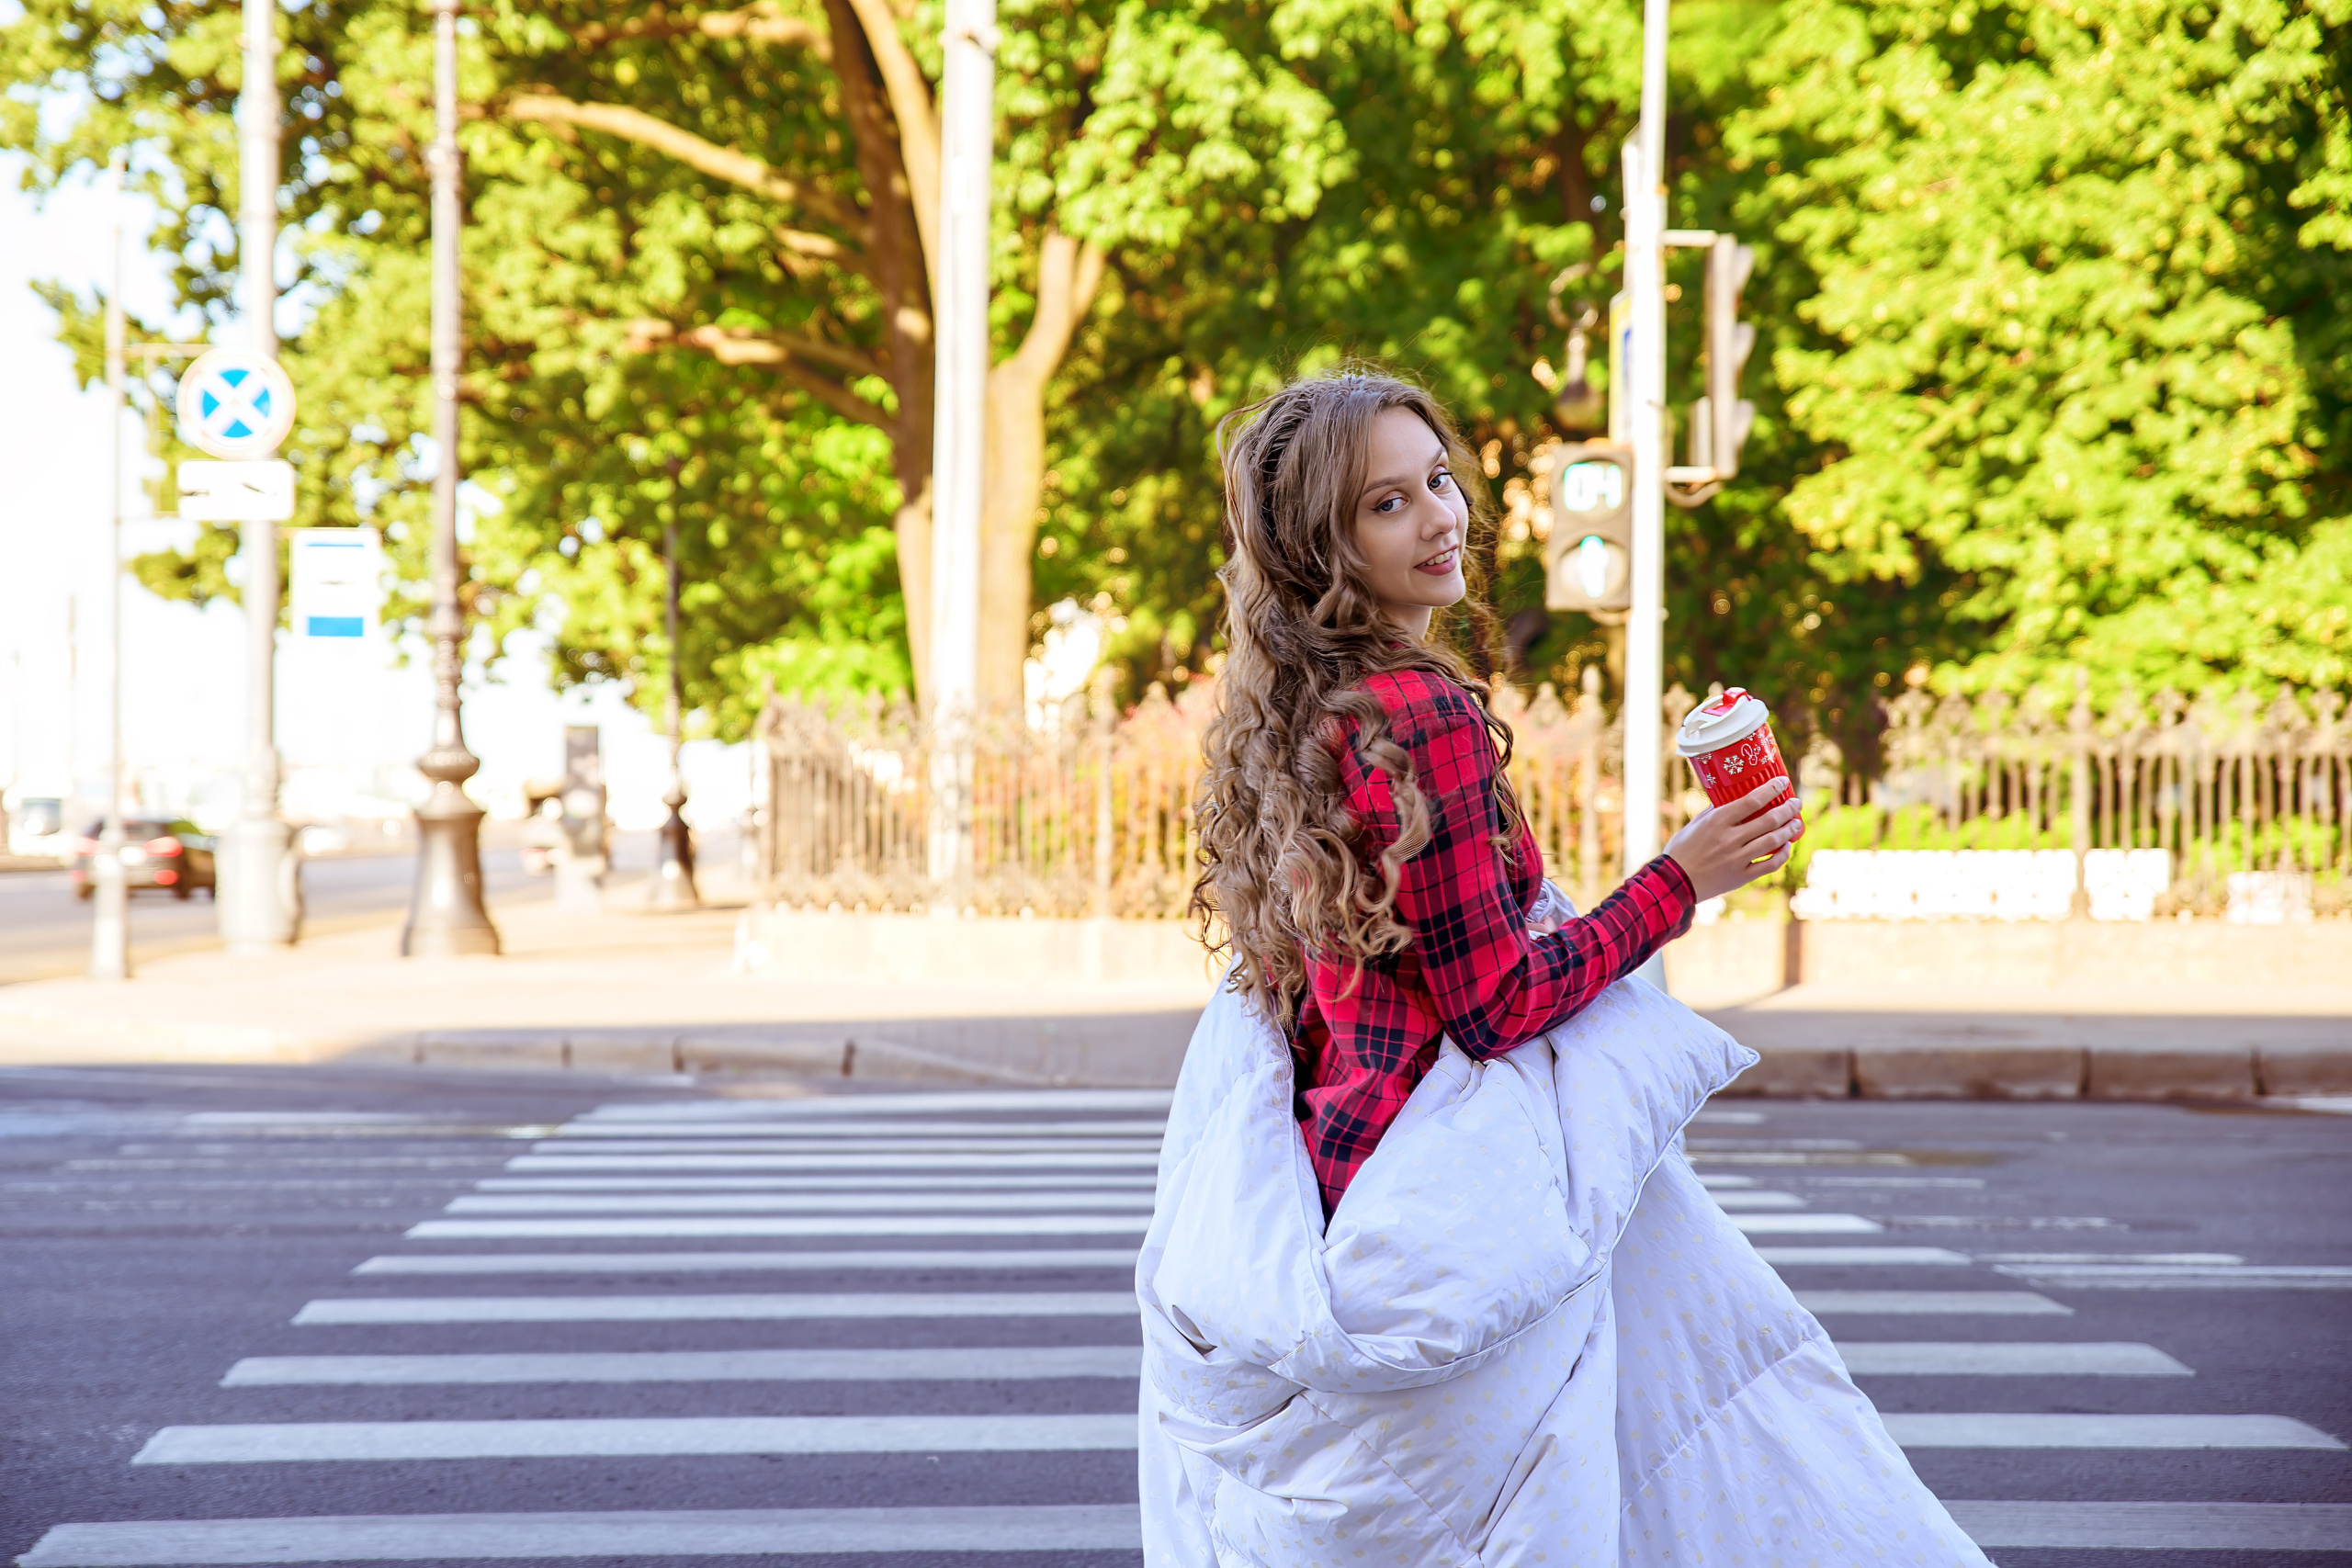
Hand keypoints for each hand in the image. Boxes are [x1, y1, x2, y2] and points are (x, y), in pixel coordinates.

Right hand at [1664, 778, 1803, 902]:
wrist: (1674, 882)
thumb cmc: (1682, 850)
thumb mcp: (1695, 824)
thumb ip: (1715, 811)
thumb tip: (1733, 798)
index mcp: (1717, 821)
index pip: (1752, 800)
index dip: (1772, 788)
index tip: (1783, 782)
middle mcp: (1729, 839)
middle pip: (1769, 819)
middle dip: (1788, 809)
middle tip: (1796, 803)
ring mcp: (1737, 859)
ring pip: (1773, 841)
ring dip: (1790, 830)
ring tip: (1796, 823)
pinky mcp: (1741, 877)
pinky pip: (1770, 865)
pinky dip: (1782, 854)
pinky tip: (1786, 846)